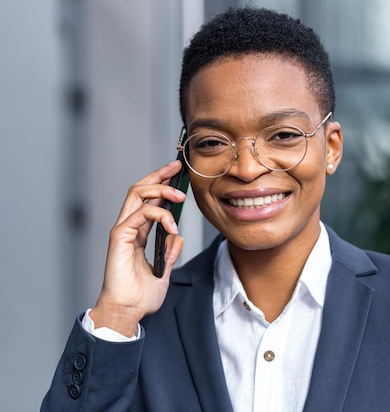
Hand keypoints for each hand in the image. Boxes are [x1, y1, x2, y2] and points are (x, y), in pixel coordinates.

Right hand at [90, 160, 186, 336]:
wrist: (127, 311)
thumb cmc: (140, 295)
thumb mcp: (163, 270)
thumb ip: (170, 253)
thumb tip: (177, 237)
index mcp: (138, 233)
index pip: (148, 200)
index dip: (161, 184)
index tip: (177, 174)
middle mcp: (128, 227)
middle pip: (140, 190)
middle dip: (159, 174)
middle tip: (177, 167)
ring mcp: (122, 230)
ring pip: (137, 194)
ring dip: (161, 190)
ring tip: (180, 197)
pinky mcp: (120, 237)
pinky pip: (140, 214)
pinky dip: (160, 215)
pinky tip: (172, 227)